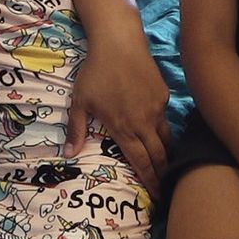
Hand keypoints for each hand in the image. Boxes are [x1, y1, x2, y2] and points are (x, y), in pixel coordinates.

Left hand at [65, 41, 170, 196]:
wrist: (120, 43)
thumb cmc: (95, 72)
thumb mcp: (80, 102)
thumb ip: (77, 130)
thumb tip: (69, 155)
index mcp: (123, 127)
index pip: (141, 161)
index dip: (149, 179)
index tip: (156, 195)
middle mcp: (144, 121)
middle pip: (159, 154)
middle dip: (162, 173)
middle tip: (165, 189)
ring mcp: (157, 107)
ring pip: (166, 137)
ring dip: (168, 154)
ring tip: (169, 167)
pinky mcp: (164, 94)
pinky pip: (166, 118)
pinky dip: (165, 131)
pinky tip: (162, 136)